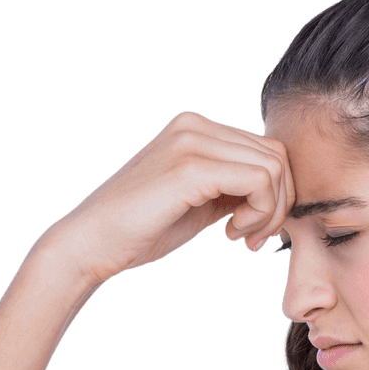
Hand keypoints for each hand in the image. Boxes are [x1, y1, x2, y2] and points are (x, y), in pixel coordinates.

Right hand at [37, 110, 295, 285]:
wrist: (90, 243)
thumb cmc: (142, 230)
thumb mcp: (198, 202)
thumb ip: (232, 189)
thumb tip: (277, 194)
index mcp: (195, 129)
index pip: (268, 150)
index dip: (275, 195)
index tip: (250, 231)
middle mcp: (194, 126)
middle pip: (278, 156)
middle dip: (278, 205)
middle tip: (251, 238)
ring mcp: (191, 142)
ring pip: (275, 168)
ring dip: (270, 212)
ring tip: (239, 237)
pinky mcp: (190, 168)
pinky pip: (259, 181)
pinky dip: (260, 214)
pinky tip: (231, 234)